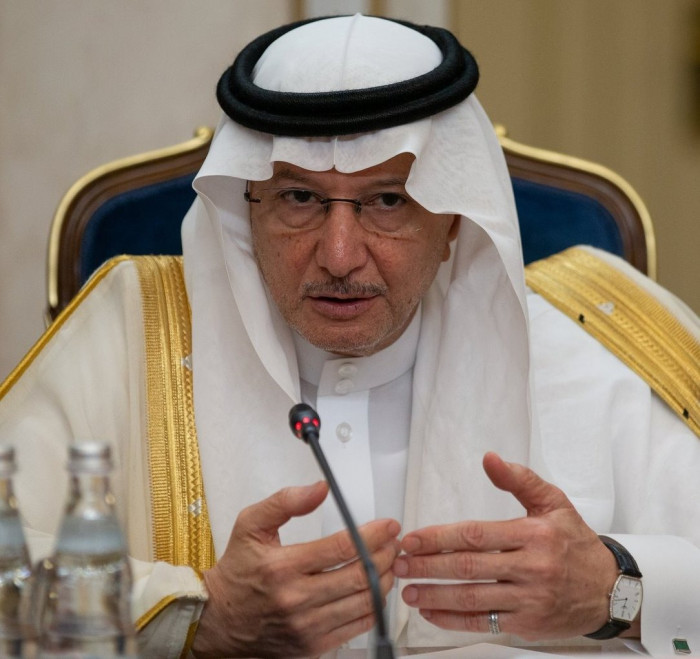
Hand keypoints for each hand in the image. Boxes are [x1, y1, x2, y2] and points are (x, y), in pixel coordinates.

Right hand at [192, 481, 400, 656]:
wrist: (217, 620)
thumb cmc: (237, 572)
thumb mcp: (250, 525)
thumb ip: (285, 502)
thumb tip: (320, 489)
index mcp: (282, 567)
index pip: (341, 548)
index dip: (372, 535)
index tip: (388, 525)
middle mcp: (296, 599)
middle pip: (359, 576)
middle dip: (385, 555)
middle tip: (395, 542)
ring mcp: (307, 627)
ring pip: (363, 603)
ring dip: (384, 580)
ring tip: (390, 562)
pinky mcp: (312, 646)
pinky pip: (356, 627)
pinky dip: (374, 607)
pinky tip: (376, 589)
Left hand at [392, 452, 620, 640]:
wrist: (610, 590)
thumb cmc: (576, 542)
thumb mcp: (554, 503)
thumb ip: (520, 480)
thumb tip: (489, 458)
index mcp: (534, 535)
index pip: (476, 535)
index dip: (440, 537)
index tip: (413, 538)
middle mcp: (531, 568)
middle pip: (469, 567)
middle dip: (428, 566)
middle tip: (401, 564)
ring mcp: (530, 600)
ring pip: (473, 599)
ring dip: (435, 596)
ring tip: (407, 591)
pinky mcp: (528, 625)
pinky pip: (484, 624)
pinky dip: (454, 621)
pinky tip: (431, 614)